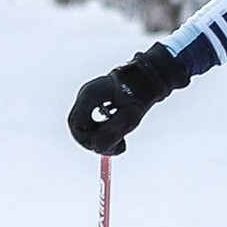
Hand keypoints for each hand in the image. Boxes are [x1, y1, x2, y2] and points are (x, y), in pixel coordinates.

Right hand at [67, 45, 181, 154]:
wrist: (148, 77)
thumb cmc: (141, 94)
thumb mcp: (130, 116)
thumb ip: (113, 132)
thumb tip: (97, 149)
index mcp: (91, 95)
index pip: (77, 126)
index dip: (89, 142)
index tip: (108, 147)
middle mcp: (85, 94)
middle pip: (78, 127)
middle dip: (93, 142)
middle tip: (116, 148)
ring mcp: (88, 97)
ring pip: (83, 126)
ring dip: (98, 138)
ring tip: (120, 142)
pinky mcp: (93, 101)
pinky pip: (90, 122)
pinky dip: (101, 132)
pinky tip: (118, 134)